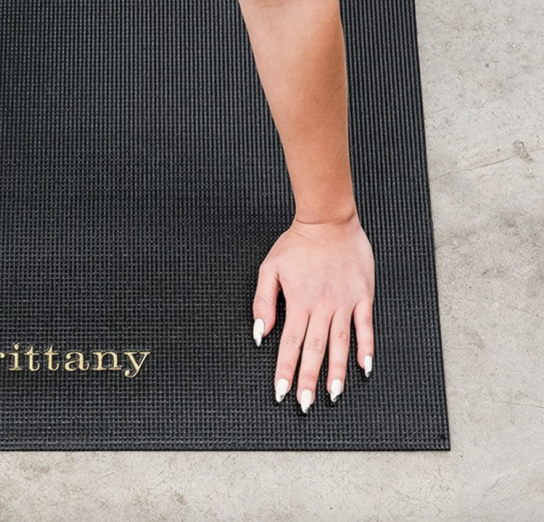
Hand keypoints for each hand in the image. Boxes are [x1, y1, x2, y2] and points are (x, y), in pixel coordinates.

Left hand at [252, 210, 374, 411]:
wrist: (328, 221)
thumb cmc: (297, 244)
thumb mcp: (270, 268)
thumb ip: (263, 301)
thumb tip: (260, 331)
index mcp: (298, 302)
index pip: (288, 344)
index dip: (284, 370)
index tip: (281, 392)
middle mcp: (321, 307)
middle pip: (314, 350)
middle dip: (308, 379)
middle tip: (305, 405)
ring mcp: (344, 303)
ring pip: (339, 344)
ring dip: (336, 371)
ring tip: (333, 395)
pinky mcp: (362, 296)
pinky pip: (365, 327)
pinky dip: (366, 348)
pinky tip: (364, 367)